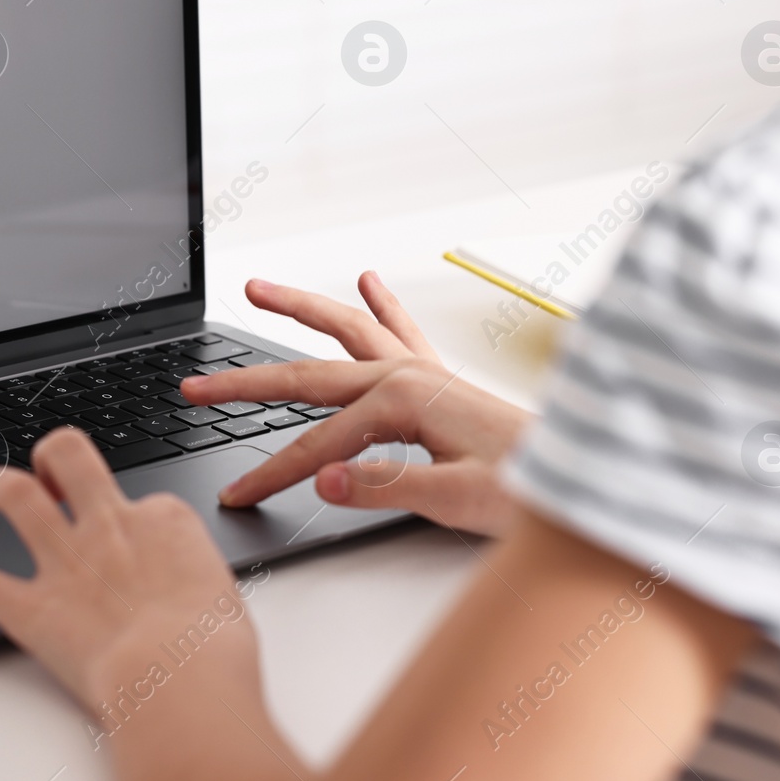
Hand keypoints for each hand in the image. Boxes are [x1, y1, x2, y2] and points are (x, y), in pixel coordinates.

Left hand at [0, 429, 261, 710]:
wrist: (180, 680)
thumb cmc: (211, 649)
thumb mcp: (224, 595)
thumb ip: (193, 578)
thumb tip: (188, 590)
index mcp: (162, 520)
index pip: (142, 500)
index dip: (136, 520)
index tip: (139, 549)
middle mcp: (107, 526)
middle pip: (71, 457)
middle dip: (54, 454)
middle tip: (48, 467)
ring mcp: (64, 561)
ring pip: (16, 494)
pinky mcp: (29, 606)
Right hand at [181, 273, 529, 535]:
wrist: (585, 480)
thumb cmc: (530, 492)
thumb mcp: (456, 501)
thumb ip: (384, 487)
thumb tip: (320, 478)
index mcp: (402, 402)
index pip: (315, 446)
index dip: (270, 473)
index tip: (235, 496)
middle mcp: (406, 375)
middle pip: (308, 376)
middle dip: (246, 381)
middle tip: (194, 386)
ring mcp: (421, 371)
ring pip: (345, 329)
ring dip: (299, 308)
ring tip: (256, 287)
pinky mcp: (438, 379)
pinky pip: (399, 331)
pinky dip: (380, 304)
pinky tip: (366, 279)